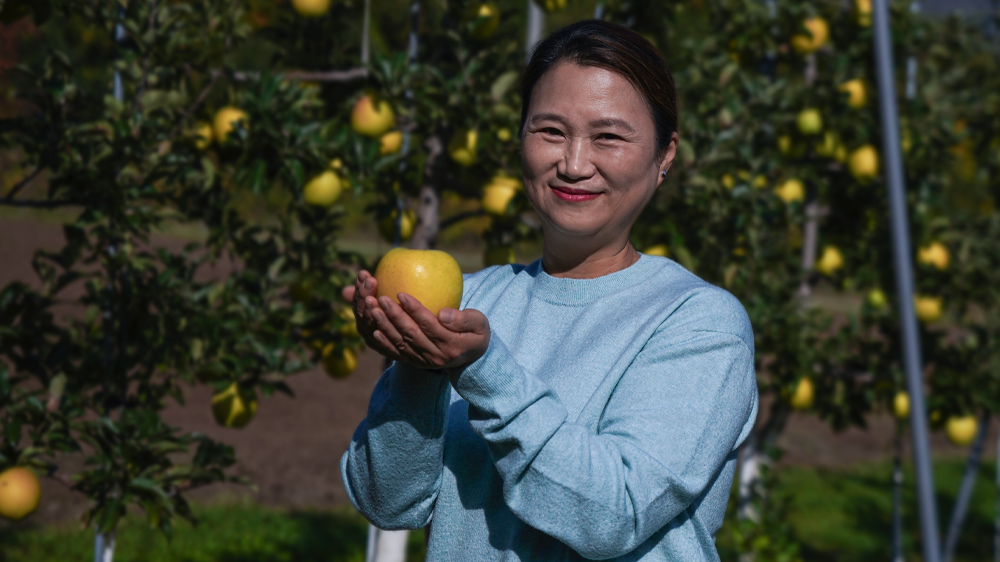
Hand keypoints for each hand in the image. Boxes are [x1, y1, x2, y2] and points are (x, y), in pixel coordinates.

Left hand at [344, 270, 489, 370]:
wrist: (472, 359)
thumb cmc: (476, 333)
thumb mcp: (480, 324)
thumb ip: (464, 319)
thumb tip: (443, 313)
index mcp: (452, 345)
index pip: (429, 325)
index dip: (414, 310)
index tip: (400, 293)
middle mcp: (436, 356)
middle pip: (411, 334)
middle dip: (393, 316)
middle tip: (379, 299)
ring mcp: (424, 362)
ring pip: (401, 344)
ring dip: (385, 326)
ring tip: (372, 309)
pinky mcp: (415, 363)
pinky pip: (397, 353)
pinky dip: (384, 343)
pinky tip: (374, 330)